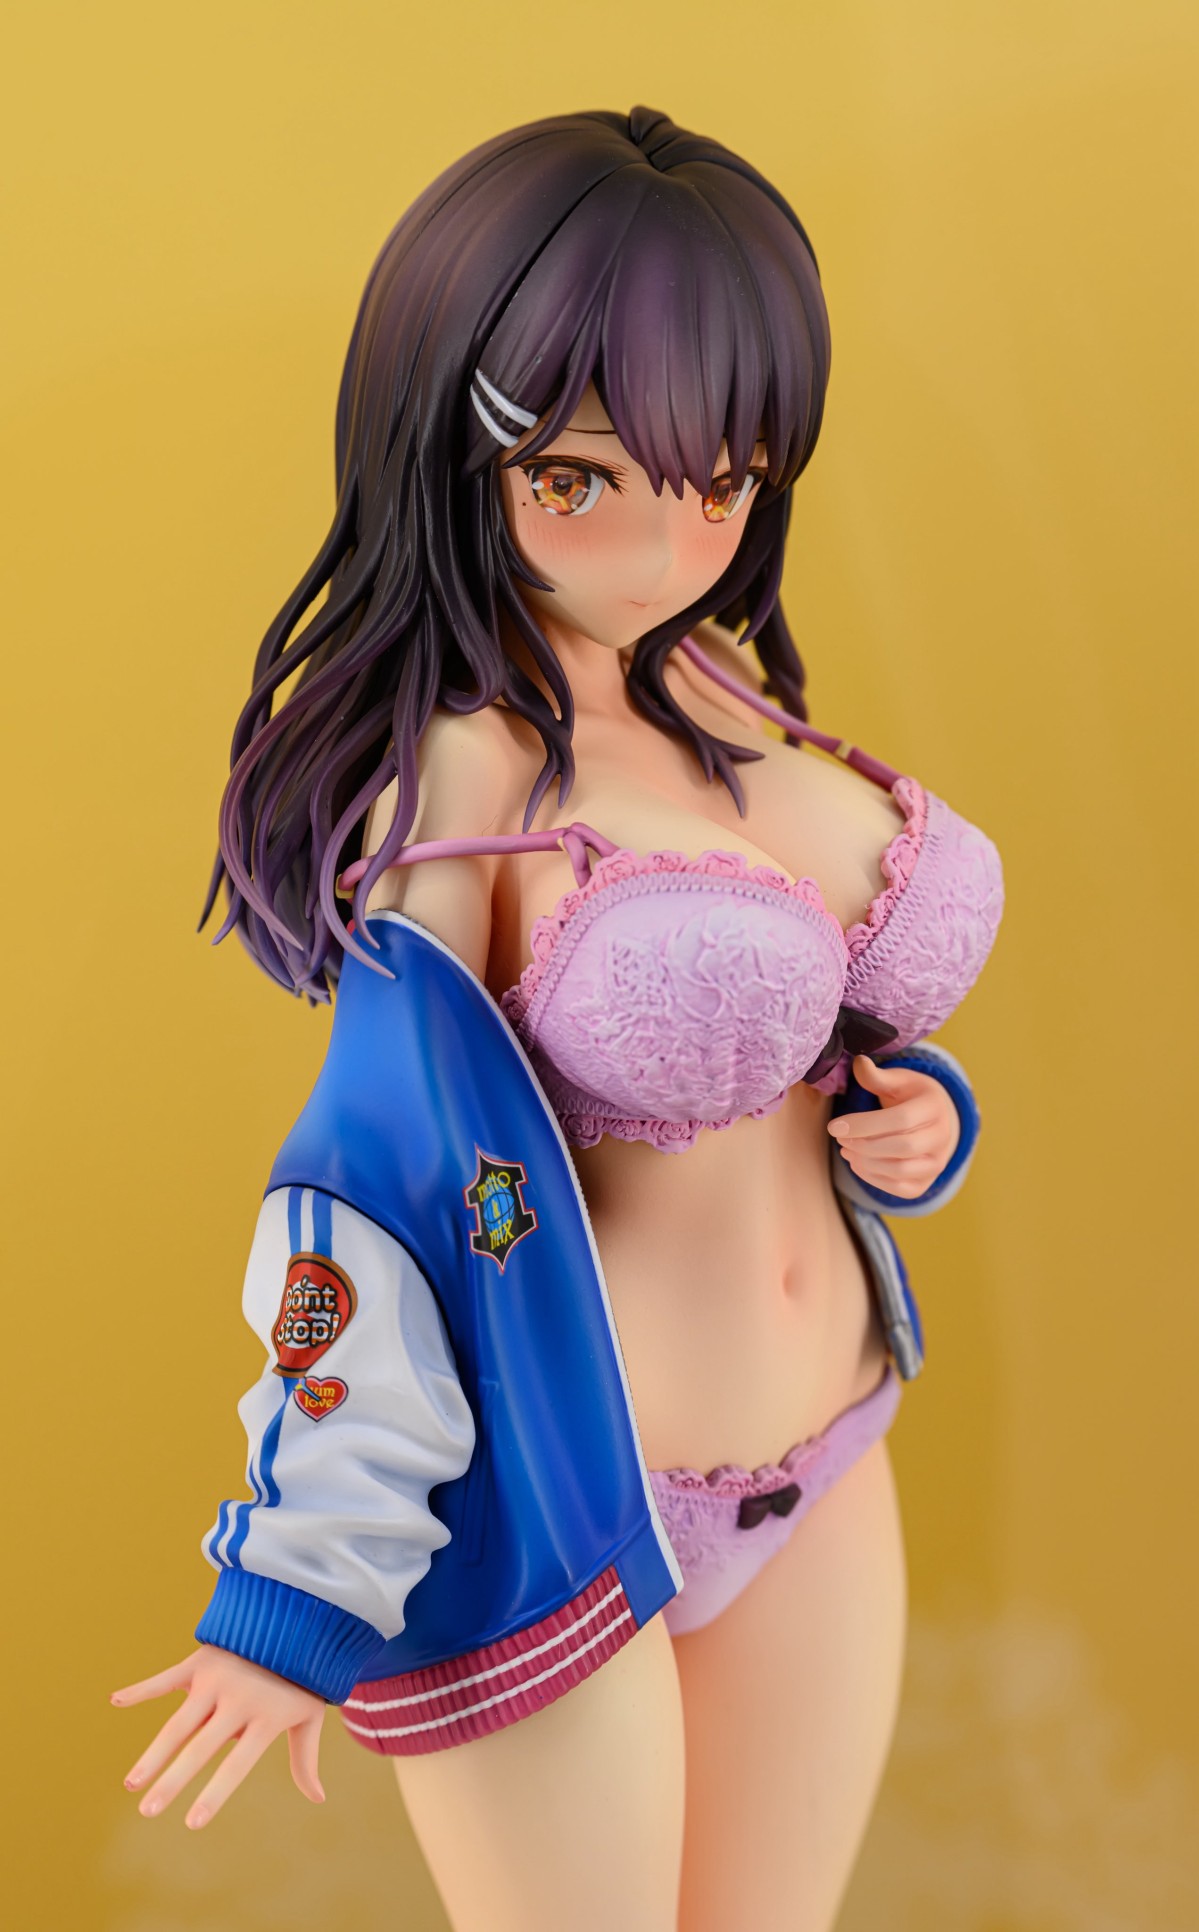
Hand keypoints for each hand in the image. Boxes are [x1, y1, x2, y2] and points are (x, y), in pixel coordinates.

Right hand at [112, 1645, 325, 1829]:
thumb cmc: (302, 1676)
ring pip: (178, 1721)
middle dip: (172, 1781)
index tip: (192, 1824)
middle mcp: (238, 1699)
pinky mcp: (201, 1660)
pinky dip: (142, 1688)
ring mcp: (216, 1678)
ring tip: (131, 1784)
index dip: (214, 1794)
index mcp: (265, 1718)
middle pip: (200, 1747)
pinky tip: (116, 1700)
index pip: (237, 1764)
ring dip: (152, 1753)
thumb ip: (305, 1758)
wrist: (297, 1617)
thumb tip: (317, 1799)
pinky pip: (167, 1677)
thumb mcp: (309, 1715)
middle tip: (147, 1811)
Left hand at [826, 1054, 959, 1198]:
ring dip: (866, 1163)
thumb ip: (876, 1076)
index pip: (900, 1120)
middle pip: (902, 1147)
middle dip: (864, 1144)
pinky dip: (875, 1179)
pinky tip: (857, 1163)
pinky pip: (901, 1189)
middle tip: (839, 1138)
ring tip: (846, 1150)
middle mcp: (943, 1137)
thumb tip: (859, 1062)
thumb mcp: (897, 1080)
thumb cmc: (911, 1096)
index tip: (834, 1126)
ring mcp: (937, 1163)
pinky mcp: (927, 1182)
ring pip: (901, 1170)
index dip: (864, 1124)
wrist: (936, 1120)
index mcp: (934, 1107)